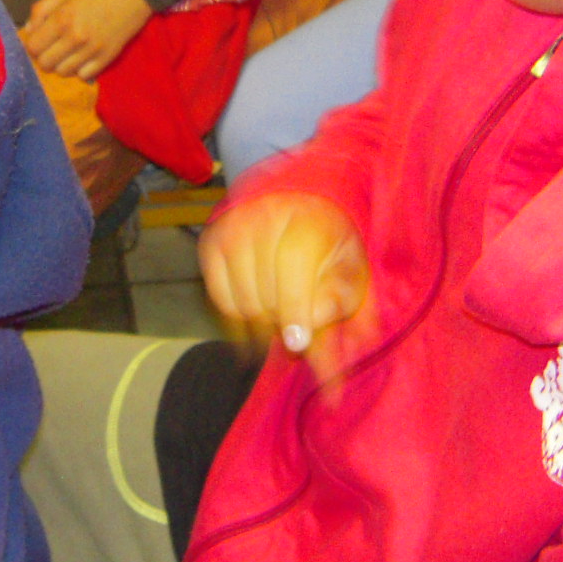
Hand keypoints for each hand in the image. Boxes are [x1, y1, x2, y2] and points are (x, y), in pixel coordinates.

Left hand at [22, 0, 153, 79]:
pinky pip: (84, 75)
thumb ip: (42, 8)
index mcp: (61, 19)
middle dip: (44, 55)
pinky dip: (79, 68)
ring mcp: (92, 51)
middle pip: (46, 64)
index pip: (33, 47)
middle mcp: (75, 39)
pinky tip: (82, 56)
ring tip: (67, 51)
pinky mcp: (107, 58)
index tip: (40, 38)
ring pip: (63, 72)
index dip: (32, 43)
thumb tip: (29, 29)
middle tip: (52, 45)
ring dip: (61, 63)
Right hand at [199, 192, 370, 383]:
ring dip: (263, 323)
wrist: (298, 202)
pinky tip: (259, 313)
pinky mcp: (211, 242)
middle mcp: (264, 216)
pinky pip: (221, 298)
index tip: (297, 343)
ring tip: (281, 317)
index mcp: (307, 217)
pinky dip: (240, 316)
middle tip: (297, 334)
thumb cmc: (331, 245)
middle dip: (282, 323)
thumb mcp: (351, 271)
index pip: (292, 262)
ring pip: (241, 301)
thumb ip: (344, 309)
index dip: (294, 307)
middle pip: (264, 291)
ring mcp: (233, 228)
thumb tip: (329, 359)